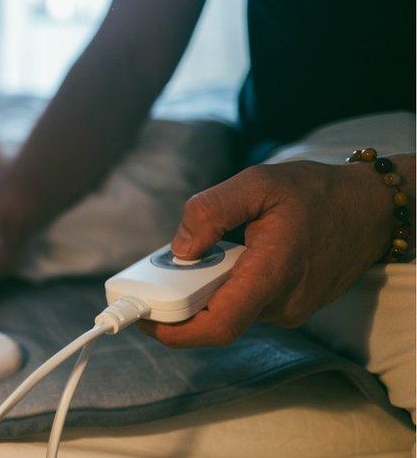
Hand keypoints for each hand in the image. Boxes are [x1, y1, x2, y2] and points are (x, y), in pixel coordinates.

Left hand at [140, 160, 400, 346]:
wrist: (370, 209)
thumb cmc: (316, 192)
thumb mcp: (258, 183)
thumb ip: (212, 210)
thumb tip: (180, 248)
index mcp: (273, 274)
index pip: (218, 325)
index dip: (174, 331)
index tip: (144, 319)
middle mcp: (281, 302)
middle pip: (214, 318)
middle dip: (179, 299)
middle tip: (157, 270)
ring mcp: (287, 310)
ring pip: (228, 310)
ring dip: (202, 290)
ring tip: (196, 254)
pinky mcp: (288, 306)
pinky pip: (244, 304)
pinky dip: (223, 287)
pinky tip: (223, 257)